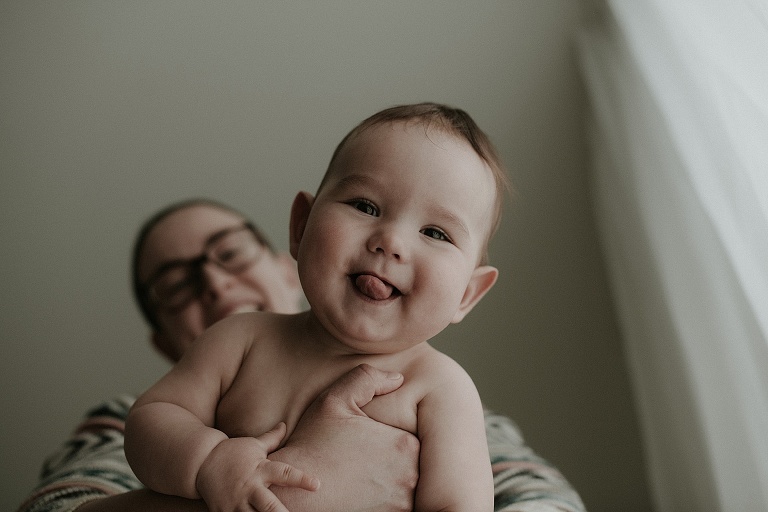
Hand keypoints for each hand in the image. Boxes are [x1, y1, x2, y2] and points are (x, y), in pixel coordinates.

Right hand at [196, 422, 318, 511]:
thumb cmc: (232, 452)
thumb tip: (285, 424)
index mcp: (261, 469)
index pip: (285, 473)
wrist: (200, 461)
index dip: (301, 479)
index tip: (317, 485)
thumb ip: (271, 438)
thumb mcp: (253, 445)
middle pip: (269, 505)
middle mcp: (250, 487)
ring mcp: (235, 503)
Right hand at [269, 364, 419, 510]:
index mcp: (404, 444)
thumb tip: (397, 379)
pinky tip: (362, 492)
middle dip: (391, 459)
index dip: (391, 437)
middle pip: (412, 463)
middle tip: (364, 459)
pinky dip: (384, 499)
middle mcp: (410, 476)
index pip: (411, 437)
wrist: (292, 492)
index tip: (370, 441)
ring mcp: (402, 503)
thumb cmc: (312, 444)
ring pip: (405, 485)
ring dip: (390, 481)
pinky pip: (397, 505)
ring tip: (363, 477)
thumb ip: (367, 379)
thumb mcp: (334, 400)